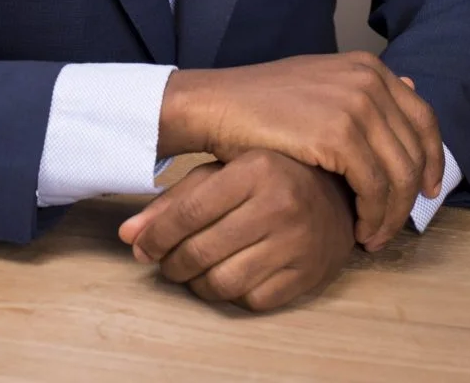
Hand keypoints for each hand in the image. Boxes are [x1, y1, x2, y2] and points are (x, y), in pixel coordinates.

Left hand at [118, 149, 354, 310]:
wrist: (340, 193)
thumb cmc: (270, 175)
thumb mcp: (224, 170)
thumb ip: (175, 199)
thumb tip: (129, 236)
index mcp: (255, 168)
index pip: (190, 211)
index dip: (156, 235)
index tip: (141, 246)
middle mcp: (280, 204)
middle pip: (202, 251)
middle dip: (171, 263)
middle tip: (164, 261)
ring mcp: (297, 243)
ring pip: (224, 283)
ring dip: (196, 283)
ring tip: (190, 271)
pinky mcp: (308, 275)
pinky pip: (252, 301)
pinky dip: (229, 295)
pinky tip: (225, 275)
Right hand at [157, 52, 443, 250]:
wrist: (217, 105)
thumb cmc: (261, 103)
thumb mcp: (321, 83)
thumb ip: (363, 88)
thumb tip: (411, 83)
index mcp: (367, 67)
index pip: (424, 119)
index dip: (433, 160)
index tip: (428, 191)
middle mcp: (369, 80)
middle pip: (415, 152)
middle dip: (410, 197)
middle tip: (391, 226)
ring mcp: (357, 105)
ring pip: (399, 176)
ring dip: (391, 215)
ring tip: (371, 236)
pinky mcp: (340, 135)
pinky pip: (375, 188)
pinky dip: (373, 216)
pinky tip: (357, 229)